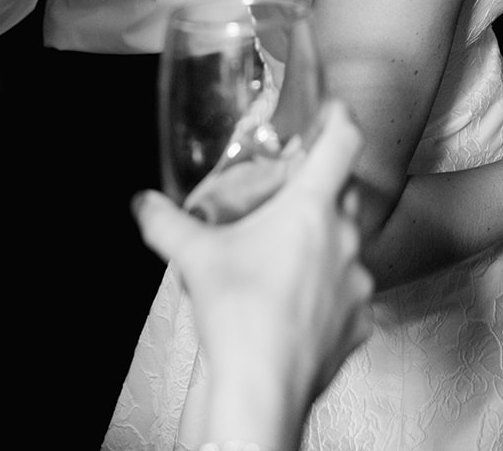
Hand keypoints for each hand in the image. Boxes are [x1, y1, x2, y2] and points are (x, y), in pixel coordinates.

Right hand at [133, 102, 373, 440]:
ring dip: (324, 244)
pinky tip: (298, 303)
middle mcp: (345, 239)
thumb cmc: (236, 319)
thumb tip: (143, 203)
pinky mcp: (359, 322)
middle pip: (345, 193)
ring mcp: (357, 283)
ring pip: (348, 245)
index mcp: (312, 209)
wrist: (259, 392)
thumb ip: (165, 222)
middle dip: (322, 188)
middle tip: (293, 192)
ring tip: (288, 258)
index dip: (340, 118)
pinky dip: (328, 293)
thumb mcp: (193, 258)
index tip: (333, 111)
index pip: (344, 141)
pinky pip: (349, 295)